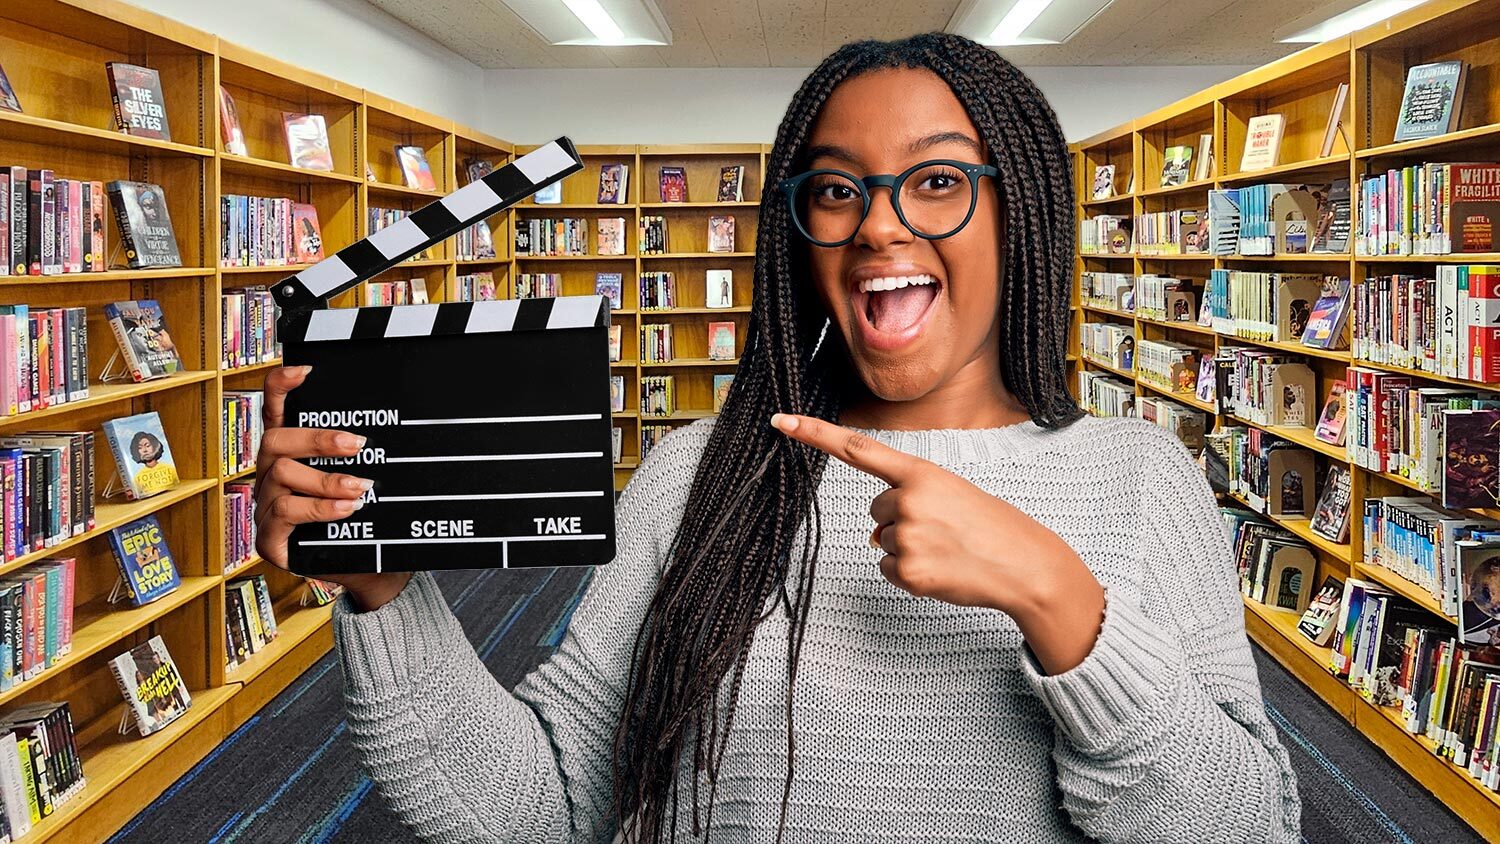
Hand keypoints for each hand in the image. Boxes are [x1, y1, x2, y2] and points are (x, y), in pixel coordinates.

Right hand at [255, 366, 411, 610]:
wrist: (372, 568)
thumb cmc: (368, 518)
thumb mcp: (368, 477)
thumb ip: (365, 453)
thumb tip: (406, 420)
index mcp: (290, 454)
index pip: (275, 412)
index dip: (281, 388)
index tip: (304, 371)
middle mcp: (271, 475)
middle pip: (275, 441)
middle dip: (317, 439)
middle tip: (358, 444)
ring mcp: (266, 506)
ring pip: (280, 476)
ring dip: (325, 479)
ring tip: (360, 488)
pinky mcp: (270, 539)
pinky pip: (283, 513)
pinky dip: (317, 508)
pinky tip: (345, 509)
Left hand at [770, 413, 1104, 673]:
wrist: (1024, 564)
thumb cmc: (988, 527)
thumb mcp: (950, 496)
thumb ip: (907, 501)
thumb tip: (874, 537)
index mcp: (920, 472)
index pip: (858, 448)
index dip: (815, 434)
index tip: (781, 420)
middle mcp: (908, 499)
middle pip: (875, 511)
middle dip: (902, 521)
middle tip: (943, 530)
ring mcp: (907, 536)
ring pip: (882, 542)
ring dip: (909, 550)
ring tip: (948, 550)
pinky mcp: (908, 571)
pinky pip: (888, 570)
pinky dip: (910, 575)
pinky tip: (941, 569)